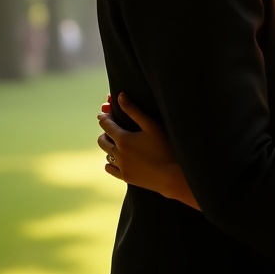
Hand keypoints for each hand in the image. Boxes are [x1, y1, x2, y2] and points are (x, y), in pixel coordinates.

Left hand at [97, 93, 197, 207]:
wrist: (172, 175)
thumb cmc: (165, 147)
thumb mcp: (151, 125)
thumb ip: (134, 110)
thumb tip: (120, 96)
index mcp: (123, 138)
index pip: (106, 124)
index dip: (104, 117)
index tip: (103, 113)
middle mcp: (118, 153)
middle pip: (102, 140)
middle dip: (105, 132)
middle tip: (110, 128)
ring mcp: (121, 166)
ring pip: (106, 154)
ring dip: (109, 146)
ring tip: (116, 143)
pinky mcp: (125, 177)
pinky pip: (110, 168)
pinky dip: (110, 162)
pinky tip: (117, 159)